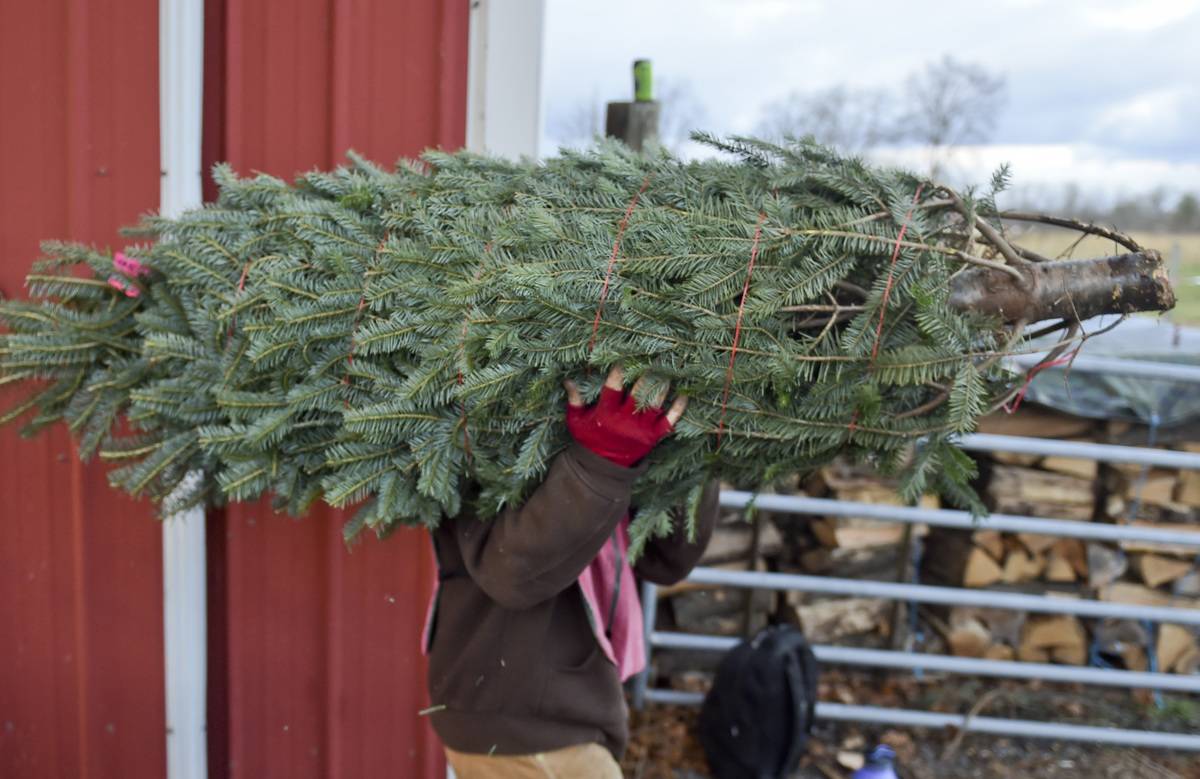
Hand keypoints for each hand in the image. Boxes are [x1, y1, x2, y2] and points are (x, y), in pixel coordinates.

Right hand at [563, 365, 687, 466]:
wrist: (603, 467)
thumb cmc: (589, 439)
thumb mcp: (577, 421)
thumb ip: (574, 401)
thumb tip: (568, 381)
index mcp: (605, 415)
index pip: (612, 389)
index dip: (618, 372)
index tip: (625, 358)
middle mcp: (624, 422)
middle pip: (638, 394)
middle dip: (646, 375)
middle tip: (654, 358)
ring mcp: (641, 430)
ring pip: (654, 404)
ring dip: (662, 386)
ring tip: (669, 369)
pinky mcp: (653, 437)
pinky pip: (669, 422)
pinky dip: (677, 409)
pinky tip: (683, 395)